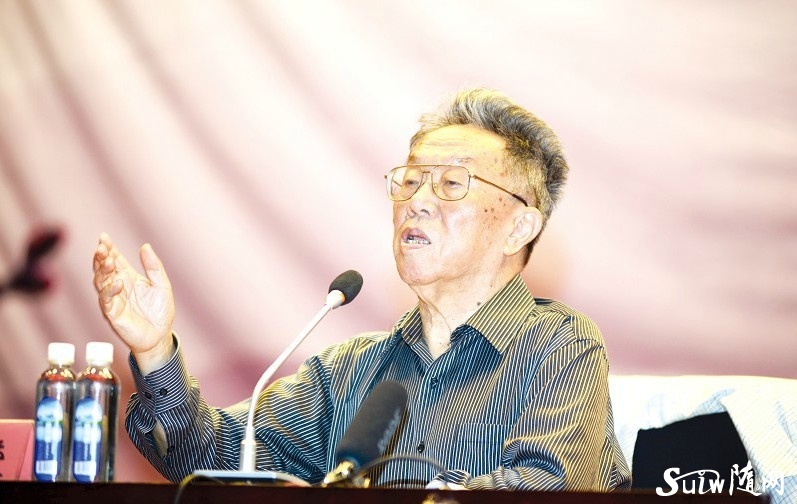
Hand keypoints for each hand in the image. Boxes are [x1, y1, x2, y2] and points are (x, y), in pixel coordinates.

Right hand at [93, 232, 174, 373]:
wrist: (161, 336)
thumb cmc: (160, 311)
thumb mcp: (162, 284)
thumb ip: (154, 266)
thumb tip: (145, 246)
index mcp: (128, 277)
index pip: (115, 259)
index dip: (108, 248)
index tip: (103, 236)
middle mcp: (117, 287)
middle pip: (103, 268)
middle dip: (101, 257)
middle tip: (101, 247)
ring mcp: (113, 300)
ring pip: (100, 282)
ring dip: (102, 271)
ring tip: (108, 261)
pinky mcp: (112, 314)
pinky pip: (106, 301)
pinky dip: (110, 291)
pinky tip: (118, 283)